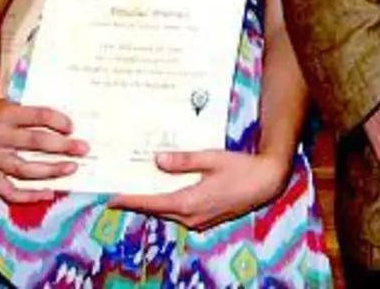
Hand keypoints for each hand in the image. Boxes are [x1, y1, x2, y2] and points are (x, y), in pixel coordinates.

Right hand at [0, 101, 87, 203]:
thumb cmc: (1, 111)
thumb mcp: (16, 104)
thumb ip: (36, 116)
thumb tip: (70, 130)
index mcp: (5, 113)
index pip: (38, 115)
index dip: (58, 121)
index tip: (73, 128)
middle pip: (34, 142)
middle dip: (62, 147)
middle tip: (83, 149)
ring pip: (23, 169)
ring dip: (50, 171)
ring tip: (71, 168)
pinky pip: (6, 190)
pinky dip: (27, 196)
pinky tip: (47, 193)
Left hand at [110, 150, 288, 230]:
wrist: (268, 183)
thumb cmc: (242, 168)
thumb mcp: (211, 158)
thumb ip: (183, 161)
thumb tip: (157, 160)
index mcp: (188, 202)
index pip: (150, 203)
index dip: (129, 201)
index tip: (111, 199)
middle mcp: (191, 217)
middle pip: (156, 210)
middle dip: (137, 201)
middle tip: (120, 190)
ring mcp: (199, 221)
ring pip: (167, 212)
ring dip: (153, 202)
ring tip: (139, 189)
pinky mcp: (205, 219)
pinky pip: (179, 213)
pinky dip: (168, 203)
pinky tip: (165, 191)